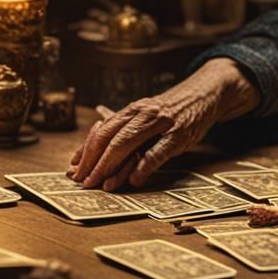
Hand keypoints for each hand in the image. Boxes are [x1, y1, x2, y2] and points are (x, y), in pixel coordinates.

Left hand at [67, 58, 257, 190]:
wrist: (204, 94)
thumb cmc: (172, 108)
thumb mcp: (147, 112)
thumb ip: (126, 123)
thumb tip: (99, 126)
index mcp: (132, 110)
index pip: (102, 130)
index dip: (86, 149)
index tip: (73, 167)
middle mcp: (142, 114)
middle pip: (110, 138)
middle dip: (93, 161)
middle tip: (82, 181)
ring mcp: (160, 123)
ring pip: (128, 144)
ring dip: (112, 166)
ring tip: (101, 184)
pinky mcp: (178, 134)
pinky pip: (158, 151)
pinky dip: (144, 166)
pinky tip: (134, 180)